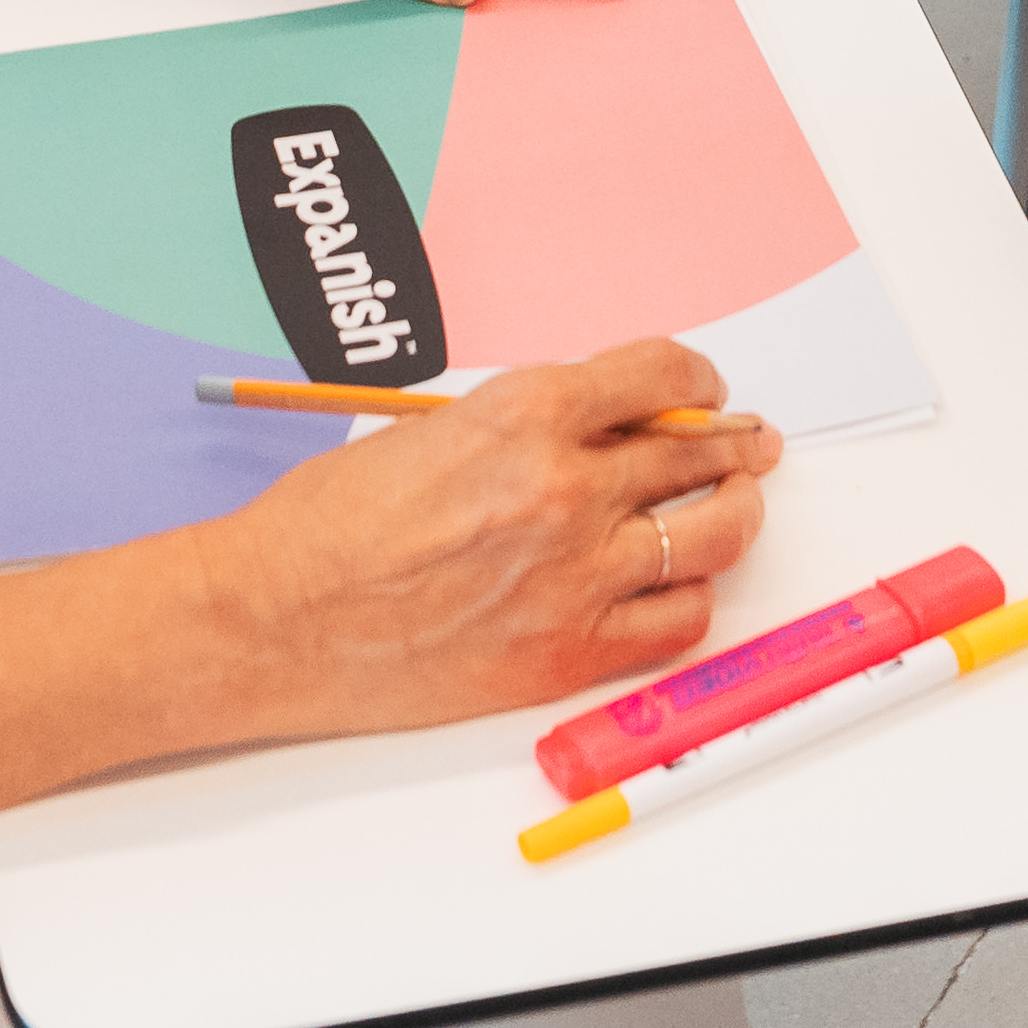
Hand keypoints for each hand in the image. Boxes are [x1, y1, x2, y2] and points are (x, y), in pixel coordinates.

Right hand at [188, 334, 783, 730]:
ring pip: (714, 536)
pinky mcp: (569, 651)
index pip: (662, 376)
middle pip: (701, 457)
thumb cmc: (332, 520)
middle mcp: (567, 487)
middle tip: (749, 449)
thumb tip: (610, 429)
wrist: (278, 615)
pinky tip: (674, 586)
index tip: (704, 392)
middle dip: (734, 447)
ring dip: (734, 517)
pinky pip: (679, 619)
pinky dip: (689, 597)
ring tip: (732, 512)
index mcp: (529, 412)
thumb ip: (531, 426)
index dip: (696, 382)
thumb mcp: (437, 428)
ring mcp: (577, 574)